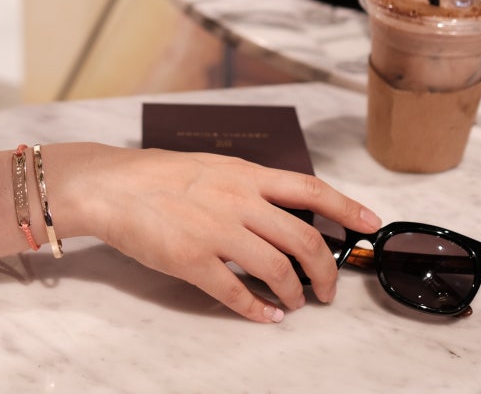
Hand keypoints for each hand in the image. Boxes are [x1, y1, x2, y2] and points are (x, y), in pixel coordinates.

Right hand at [53, 144, 381, 323]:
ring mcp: (215, 231)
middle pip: (302, 238)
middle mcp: (237, 200)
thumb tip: (279, 208)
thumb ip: (246, 185)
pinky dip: (258, 310)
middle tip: (326, 289)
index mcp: (243, 174)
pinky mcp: (192, 260)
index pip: (309, 188)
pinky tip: (264, 315)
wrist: (112, 185)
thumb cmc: (157, 173)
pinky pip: (236, 294)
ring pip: (277, 269)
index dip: (345, 207)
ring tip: (294, 303)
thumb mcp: (210, 166)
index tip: (369, 225)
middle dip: (325, 269)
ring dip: (294, 293)